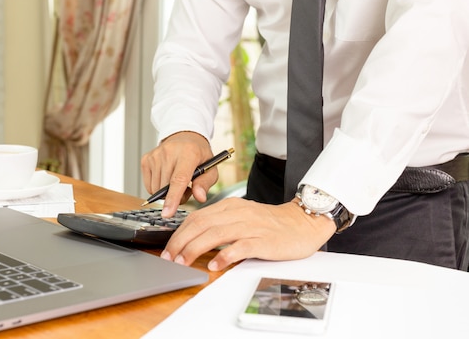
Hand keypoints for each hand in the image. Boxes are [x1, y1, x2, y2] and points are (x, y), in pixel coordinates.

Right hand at [140, 132, 214, 216]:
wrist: (185, 137)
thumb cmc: (198, 155)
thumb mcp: (210, 168)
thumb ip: (205, 184)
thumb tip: (199, 197)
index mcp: (188, 153)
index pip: (178, 179)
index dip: (173, 198)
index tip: (168, 213)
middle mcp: (169, 152)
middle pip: (166, 187)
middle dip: (176, 196)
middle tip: (187, 188)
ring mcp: (155, 155)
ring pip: (156, 189)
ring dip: (167, 192)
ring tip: (177, 181)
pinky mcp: (146, 159)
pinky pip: (149, 186)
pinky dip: (158, 187)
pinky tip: (167, 178)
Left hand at [160, 197, 335, 270]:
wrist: (303, 223)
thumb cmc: (270, 223)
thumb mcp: (241, 216)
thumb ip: (220, 223)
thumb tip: (193, 239)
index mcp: (230, 206)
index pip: (196, 217)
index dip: (179, 233)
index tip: (168, 249)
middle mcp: (238, 213)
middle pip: (201, 224)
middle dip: (181, 242)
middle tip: (169, 258)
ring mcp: (251, 226)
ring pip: (216, 234)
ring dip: (195, 249)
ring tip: (183, 262)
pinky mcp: (263, 240)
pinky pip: (240, 247)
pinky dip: (225, 256)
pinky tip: (215, 265)